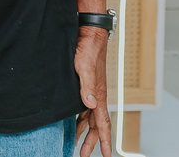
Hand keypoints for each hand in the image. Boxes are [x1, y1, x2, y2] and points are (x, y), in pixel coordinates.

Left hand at [74, 27, 111, 156]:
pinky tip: (71, 122)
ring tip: (76, 144)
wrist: (88, 35)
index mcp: (99, 96)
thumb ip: (86, 86)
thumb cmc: (86, 50)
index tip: (107, 156)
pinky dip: (78, 118)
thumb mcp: (83, 67)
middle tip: (83, 155)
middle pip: (96, 125)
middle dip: (91, 142)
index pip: (104, 124)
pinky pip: (82, 108)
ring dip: (83, 132)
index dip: (105, 141)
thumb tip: (90, 104)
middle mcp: (96, 96)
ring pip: (88, 118)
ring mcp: (90, 92)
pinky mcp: (83, 85)